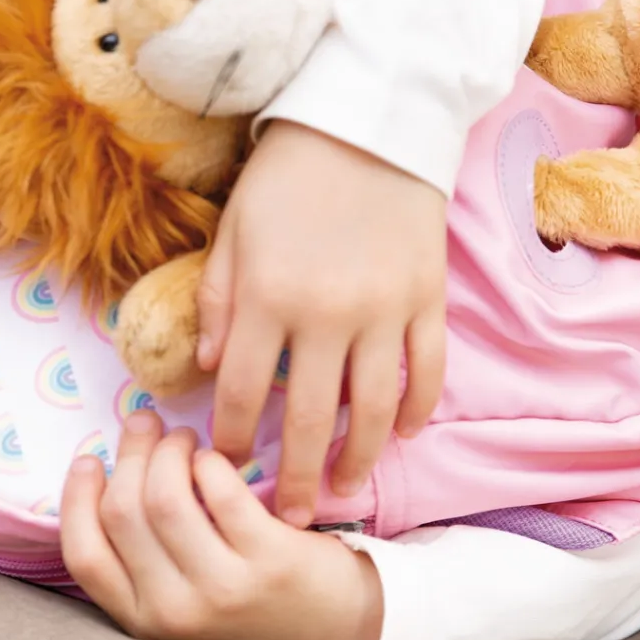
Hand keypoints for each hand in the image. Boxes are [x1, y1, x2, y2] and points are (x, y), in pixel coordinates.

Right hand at [60, 411, 383, 639]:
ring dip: (169, 450)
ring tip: (182, 438)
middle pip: (123, 512)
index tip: (90, 460)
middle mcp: (176, 613)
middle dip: (129, 455)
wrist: (338, 632)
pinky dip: (212, 461)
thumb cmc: (251, 608)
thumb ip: (143, 563)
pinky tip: (217, 459)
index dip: (76, 499)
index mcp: (144, 624)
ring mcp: (223, 590)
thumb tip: (108, 477)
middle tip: (145, 426)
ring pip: (165, 496)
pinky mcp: (270, 562)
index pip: (85, 555)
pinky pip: (221, 491)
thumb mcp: (182, 607)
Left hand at [198, 120, 447, 524]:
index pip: (244, 394)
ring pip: (372, 410)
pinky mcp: (427, 300)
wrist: (367, 121)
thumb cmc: (287, 175)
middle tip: (285, 518)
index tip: (227, 468)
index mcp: (268, 298)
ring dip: (357, 460)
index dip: (233, 440)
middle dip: (293, 477)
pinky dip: (416, 409)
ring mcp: (383, 312)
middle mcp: (326, 316)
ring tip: (343, 490)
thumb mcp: (234, 231)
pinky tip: (401, 434)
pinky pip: (425, 372)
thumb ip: (220, 302)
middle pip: (307, 420)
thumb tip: (212, 369)